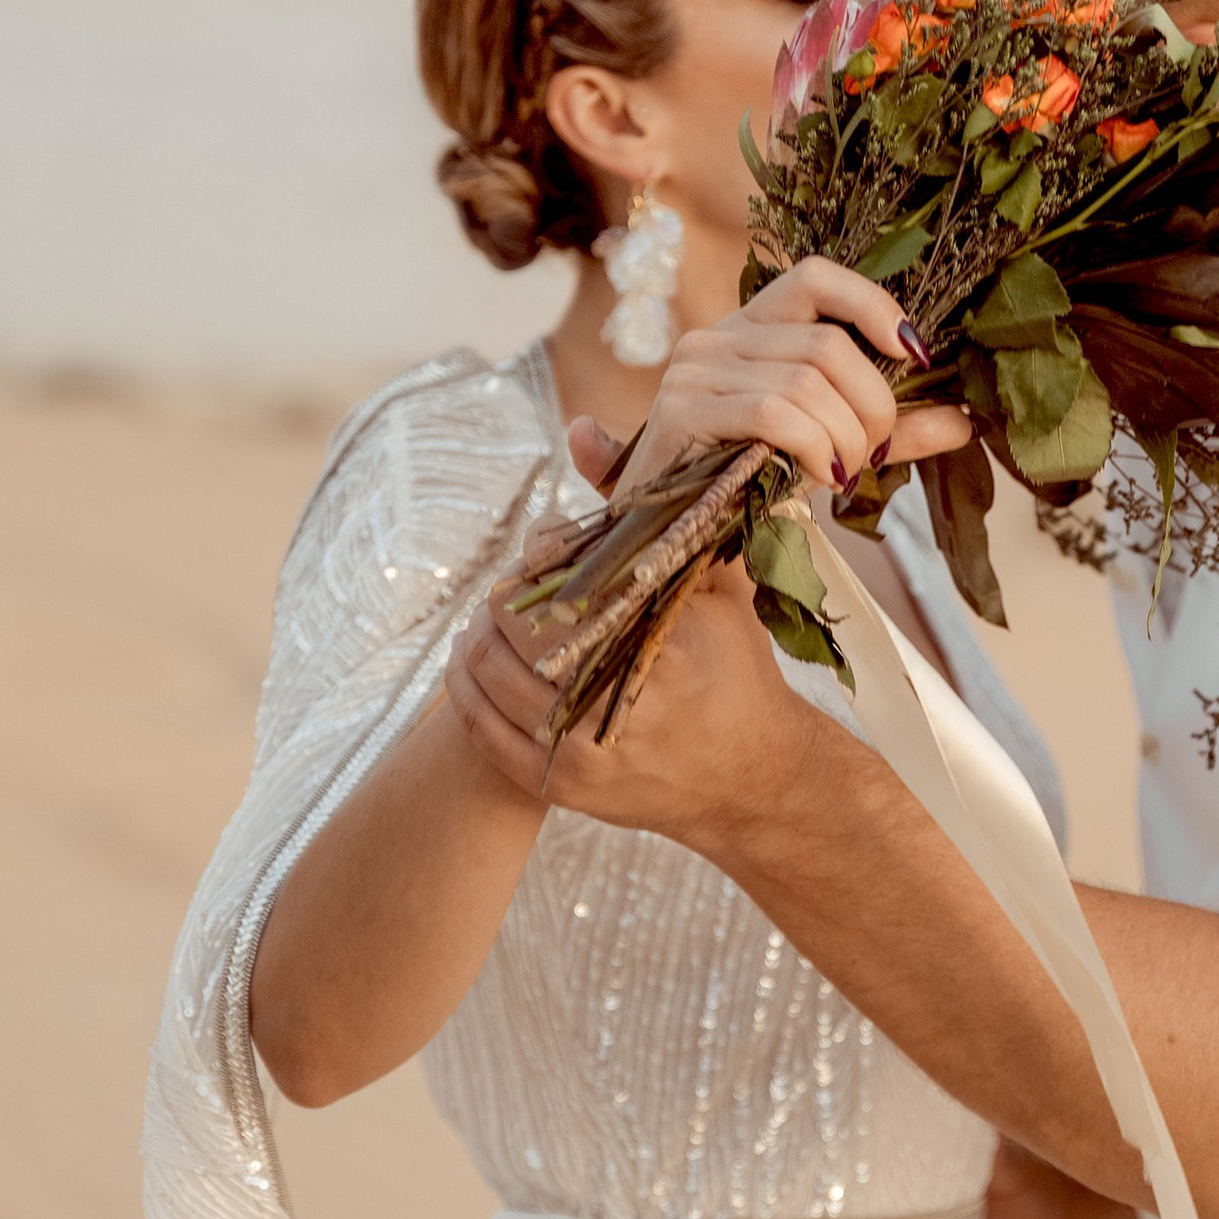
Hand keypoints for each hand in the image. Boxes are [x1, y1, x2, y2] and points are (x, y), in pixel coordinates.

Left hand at [445, 554, 828, 848]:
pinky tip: (473, 662)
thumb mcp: (715, 590)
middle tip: (522, 582)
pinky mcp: (562, 787)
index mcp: (656, 643)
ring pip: (484, 670)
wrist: (753, 778)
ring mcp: (582, 751)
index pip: (558, 578)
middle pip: (509, 621)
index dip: (541, 553)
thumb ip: (655, 522)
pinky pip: (480, 728)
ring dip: (479, 633)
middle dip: (508, 592)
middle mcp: (613, 699)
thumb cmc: (736, 672)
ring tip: (497, 618)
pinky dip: (465, 687)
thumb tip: (582, 431)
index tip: (549, 546)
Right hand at [615, 259, 970, 493]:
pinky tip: (821, 476)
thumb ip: (891, 432)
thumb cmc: (752, 487)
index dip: (872, 304)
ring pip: (806, 382)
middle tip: (872, 454)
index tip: (914, 355)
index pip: (815, 277)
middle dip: (871, 405)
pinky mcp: (681, 411)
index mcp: (750, 329)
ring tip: (844, 472)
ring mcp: (694, 371)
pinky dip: (814, 447)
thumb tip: (964, 422)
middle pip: (826, 344)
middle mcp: (716, 337)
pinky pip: (773, 414)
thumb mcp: (831, 447)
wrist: (680, 546)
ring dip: (845, 436)